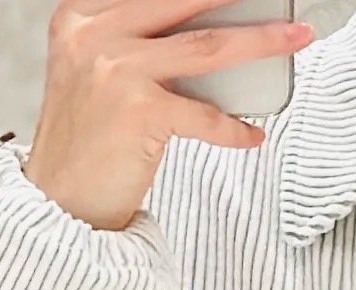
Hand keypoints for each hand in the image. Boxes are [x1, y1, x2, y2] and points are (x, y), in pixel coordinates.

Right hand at [23, 0, 313, 231]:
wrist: (60, 202)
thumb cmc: (87, 143)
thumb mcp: (97, 75)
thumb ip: (138, 44)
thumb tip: (214, 34)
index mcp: (82, 15)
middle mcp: (94, 33)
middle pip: (187, 2)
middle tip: (283, 0)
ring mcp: (114, 70)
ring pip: (207, 47)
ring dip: (260, 42)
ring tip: (295, 38)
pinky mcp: (136, 111)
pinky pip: (204, 115)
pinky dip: (233, 128)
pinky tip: (252, 134)